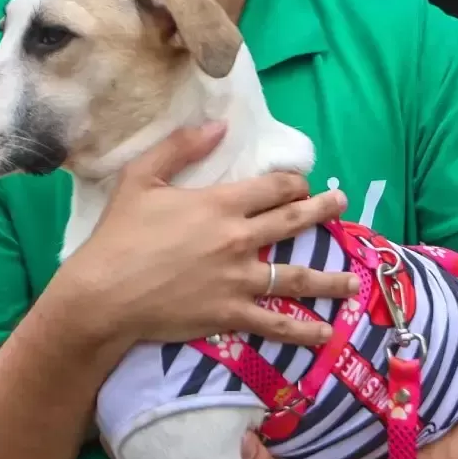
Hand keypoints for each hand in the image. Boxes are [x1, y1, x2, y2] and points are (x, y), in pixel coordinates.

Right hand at [43, 121, 357, 353]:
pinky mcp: (231, 314)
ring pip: (298, 276)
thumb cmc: (118, 235)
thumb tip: (219, 125)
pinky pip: (277, 323)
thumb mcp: (141, 178)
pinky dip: (304, 330)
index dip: (294, 183)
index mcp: (220, 204)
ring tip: (353, 280)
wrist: (104, 293)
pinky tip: (325, 333)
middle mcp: (238, 239)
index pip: (274, 188)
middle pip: (293, 222)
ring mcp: (239, 280)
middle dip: (323, 211)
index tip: (304, 183)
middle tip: (343, 203)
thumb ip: (180, 147)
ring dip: (330, 278)